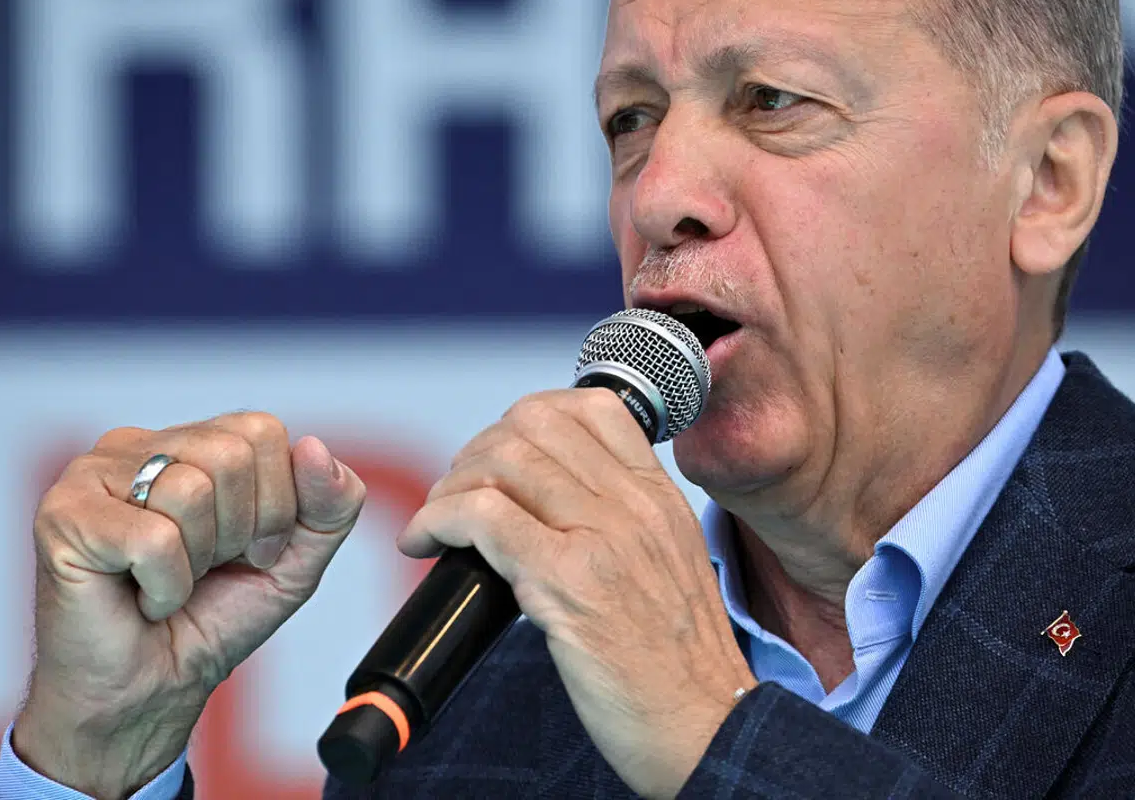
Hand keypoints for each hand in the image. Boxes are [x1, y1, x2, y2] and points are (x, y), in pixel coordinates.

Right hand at [12, 414, 365, 799]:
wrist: (146, 697)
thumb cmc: (207, 622)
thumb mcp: (294, 560)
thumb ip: (329, 504)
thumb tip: (315, 447)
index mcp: (189, 443)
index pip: (261, 431)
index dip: (276, 504)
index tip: (248, 552)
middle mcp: (138, 445)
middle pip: (231, 454)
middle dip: (239, 533)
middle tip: (205, 571)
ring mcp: (91, 474)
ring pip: (190, 491)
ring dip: (197, 562)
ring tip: (169, 583)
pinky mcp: (61, 516)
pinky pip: (153, 539)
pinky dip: (164, 588)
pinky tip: (140, 599)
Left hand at [399, 389, 754, 798]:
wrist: (710, 728)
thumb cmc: (678, 666)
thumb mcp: (668, 565)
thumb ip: (623, 523)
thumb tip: (546, 505)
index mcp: (658, 496)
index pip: (591, 406)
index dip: (527, 419)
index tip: (500, 458)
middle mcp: (634, 504)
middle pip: (533, 423)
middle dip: (478, 450)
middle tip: (459, 495)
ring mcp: (603, 538)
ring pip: (502, 460)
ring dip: (449, 486)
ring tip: (436, 524)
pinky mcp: (568, 581)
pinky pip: (482, 516)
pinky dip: (437, 520)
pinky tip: (425, 544)